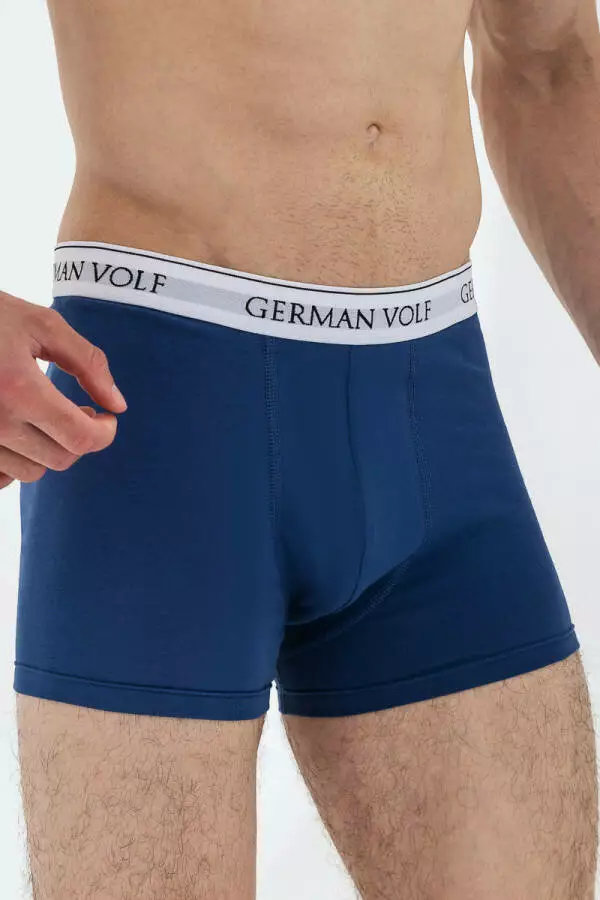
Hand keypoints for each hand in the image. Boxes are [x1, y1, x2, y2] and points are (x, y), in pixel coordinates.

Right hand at [0, 290, 126, 488]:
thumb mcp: (42, 325)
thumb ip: (88, 363)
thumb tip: (118, 405)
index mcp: (19, 389)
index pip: (80, 438)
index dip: (105, 432)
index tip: (107, 417)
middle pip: (59, 459)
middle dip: (79, 438)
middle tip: (80, 411)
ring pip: (31, 472)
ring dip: (48, 450)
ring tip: (46, 418)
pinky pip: (0, 477)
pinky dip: (15, 462)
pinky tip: (19, 432)